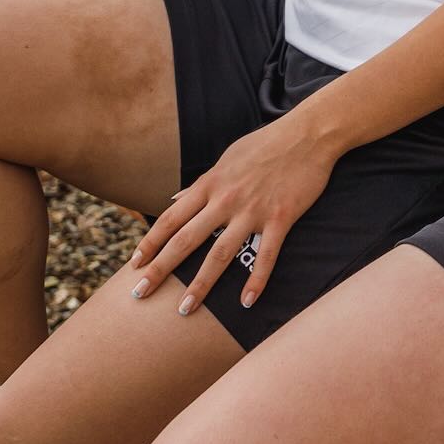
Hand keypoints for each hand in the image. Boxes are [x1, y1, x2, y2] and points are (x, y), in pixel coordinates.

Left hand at [128, 111, 339, 313]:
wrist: (309, 134)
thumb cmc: (267, 143)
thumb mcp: (227, 158)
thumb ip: (202, 183)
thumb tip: (176, 199)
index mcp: (211, 184)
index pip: (171, 218)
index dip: (150, 243)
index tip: (134, 264)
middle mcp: (226, 200)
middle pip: (186, 240)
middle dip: (160, 269)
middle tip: (139, 294)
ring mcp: (254, 211)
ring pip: (220, 254)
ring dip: (200, 284)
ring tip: (185, 309)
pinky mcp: (281, 217)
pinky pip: (267, 255)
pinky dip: (257, 281)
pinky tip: (247, 302)